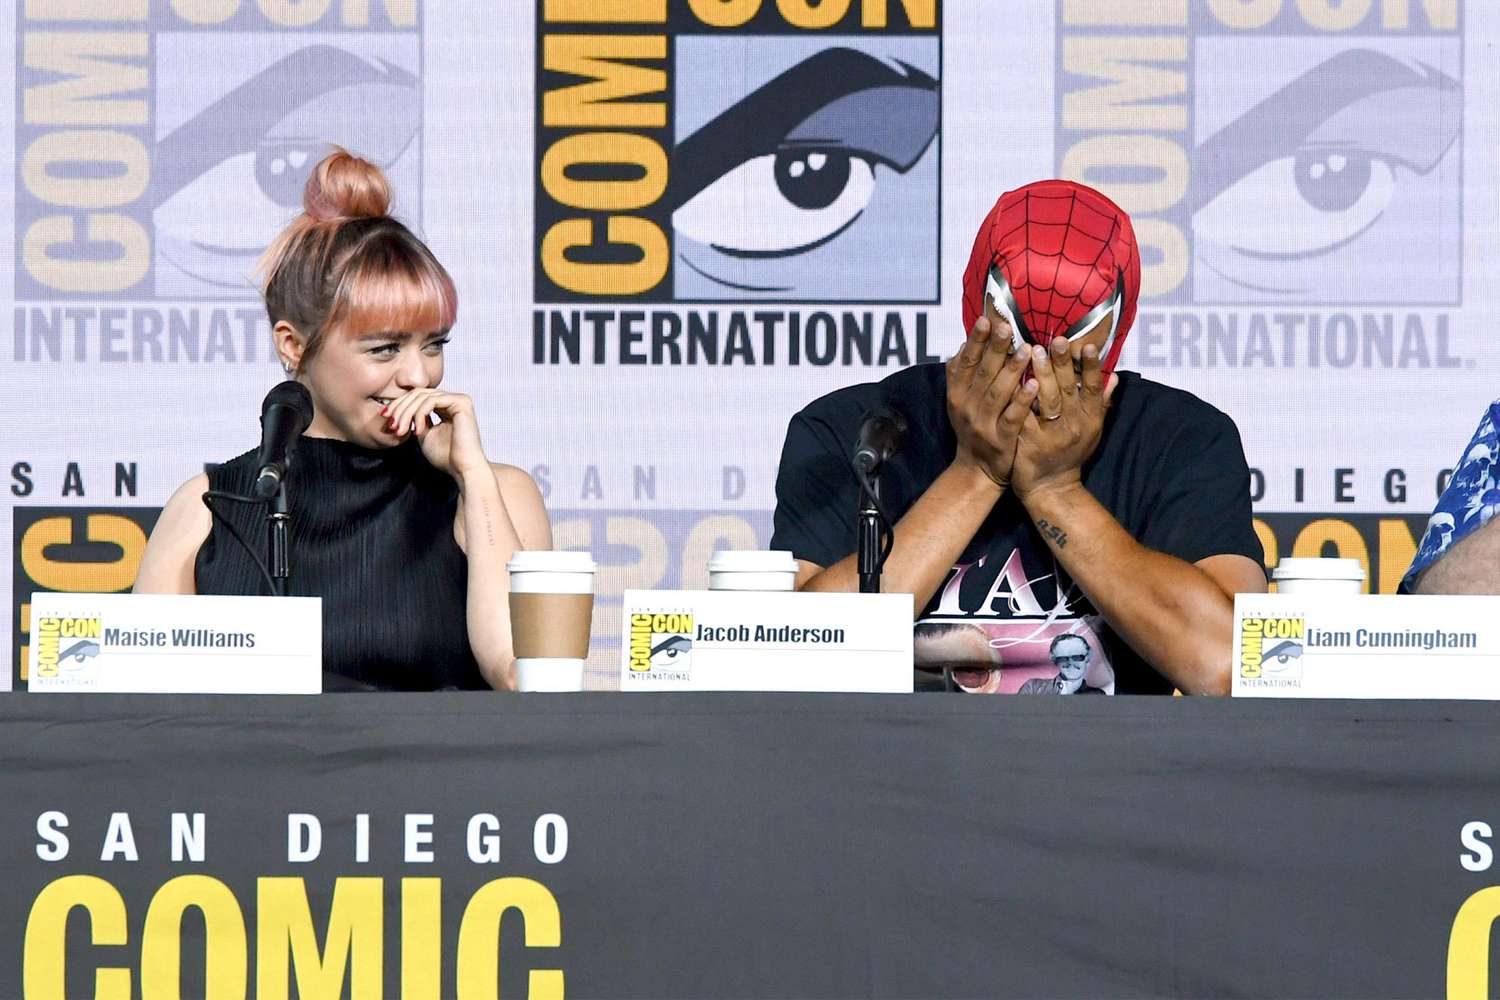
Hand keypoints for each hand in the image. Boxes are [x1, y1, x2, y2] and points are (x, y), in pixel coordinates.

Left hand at [383, 389, 488, 479]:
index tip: (386, 418)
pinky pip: (432, 401)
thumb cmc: (446, 457)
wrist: (463, 468)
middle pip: (418, 393)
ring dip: (407, 413)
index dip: (399, 405)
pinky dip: (419, 414)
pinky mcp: (461, 402)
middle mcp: (453, 399)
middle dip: (400, 408)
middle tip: (391, 424)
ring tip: (401, 430)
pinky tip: (418, 431)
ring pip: (422, 396)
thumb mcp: (423, 435)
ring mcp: (458, 399)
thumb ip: (415, 421)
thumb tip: (399, 410)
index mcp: (445, 406)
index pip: (418, 397)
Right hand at [945, 312, 1033, 490]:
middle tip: (1008, 326)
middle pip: (982, 373)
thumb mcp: (959, 402)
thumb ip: (960, 375)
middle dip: (995, 348)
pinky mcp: (1000, 440)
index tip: (986, 319)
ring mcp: (983, 424)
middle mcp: (967, 407)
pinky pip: (1012, 417)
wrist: (976, 471)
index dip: (976, 341)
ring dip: (1012, 370)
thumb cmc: (972, 429)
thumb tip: (962, 345)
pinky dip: (1022, 400)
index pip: (966, 362)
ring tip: (1027, 349)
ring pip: (997, 393)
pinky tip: (1035, 384)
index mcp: (957, 395)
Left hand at [1010, 337, 1116, 502]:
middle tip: (1056, 340)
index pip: (1094, 388)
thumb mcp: (1093, 430)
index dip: (1092, 367)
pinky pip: (1023, 415)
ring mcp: (1052, 434)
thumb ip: (1102, 402)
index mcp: (1091, 419)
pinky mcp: (1029, 442)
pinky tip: (1011, 378)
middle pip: (1070, 389)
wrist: (1051, 487)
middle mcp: (1074, 425)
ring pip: (1047, 400)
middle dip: (1063, 363)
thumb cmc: (1071, 453)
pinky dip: (1018, 397)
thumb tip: (1115, 375)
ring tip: (1033, 351)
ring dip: (1041, 374)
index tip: (1088, 346)